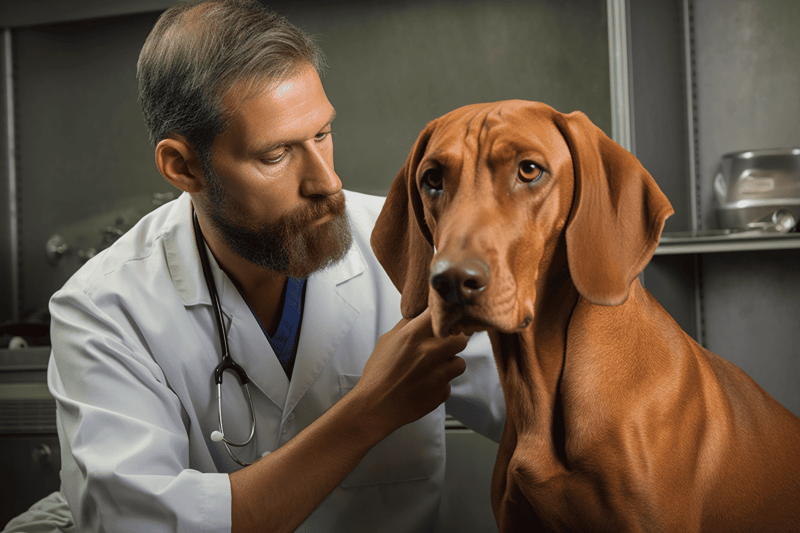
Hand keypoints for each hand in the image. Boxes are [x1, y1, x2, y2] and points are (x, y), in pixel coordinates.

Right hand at [354, 307, 467, 433]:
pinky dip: (440, 385)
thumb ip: (408, 326)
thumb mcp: (387, 341)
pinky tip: (425, 385)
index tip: (444, 322)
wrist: (374, 406)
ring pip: (460, 363)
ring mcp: (436, 376)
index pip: (441, 315)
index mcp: (412, 337)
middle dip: (454, 342)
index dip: (445, 318)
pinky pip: (449, 384)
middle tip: (444, 347)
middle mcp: (427, 354)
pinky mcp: (440, 394)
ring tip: (433, 369)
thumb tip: (423, 314)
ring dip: (449, 365)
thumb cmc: (378, 373)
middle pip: (460, 340)